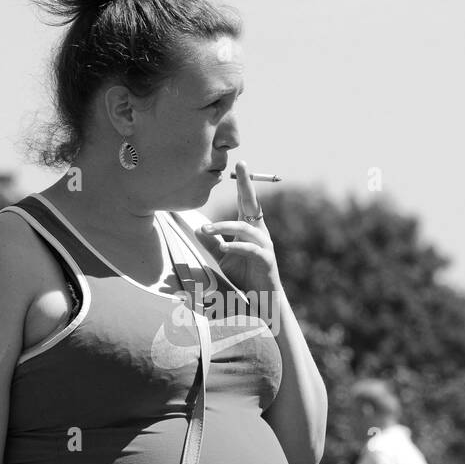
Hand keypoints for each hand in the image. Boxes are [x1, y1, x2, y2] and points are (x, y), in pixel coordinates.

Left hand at [196, 160, 280, 294]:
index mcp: (251, 228)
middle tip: (242, 166)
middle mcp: (260, 232)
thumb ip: (212, 243)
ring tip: (207, 229)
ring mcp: (265, 245)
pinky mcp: (266, 260)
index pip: (246, 201)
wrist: (262, 300)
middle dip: (247, 184)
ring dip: (224, 226)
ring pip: (245, 228)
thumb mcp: (224, 258)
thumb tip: (198, 229)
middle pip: (253, 204)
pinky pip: (250, 249)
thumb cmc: (244, 277)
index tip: (240, 163)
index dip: (243, 183)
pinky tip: (223, 245)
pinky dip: (236, 246)